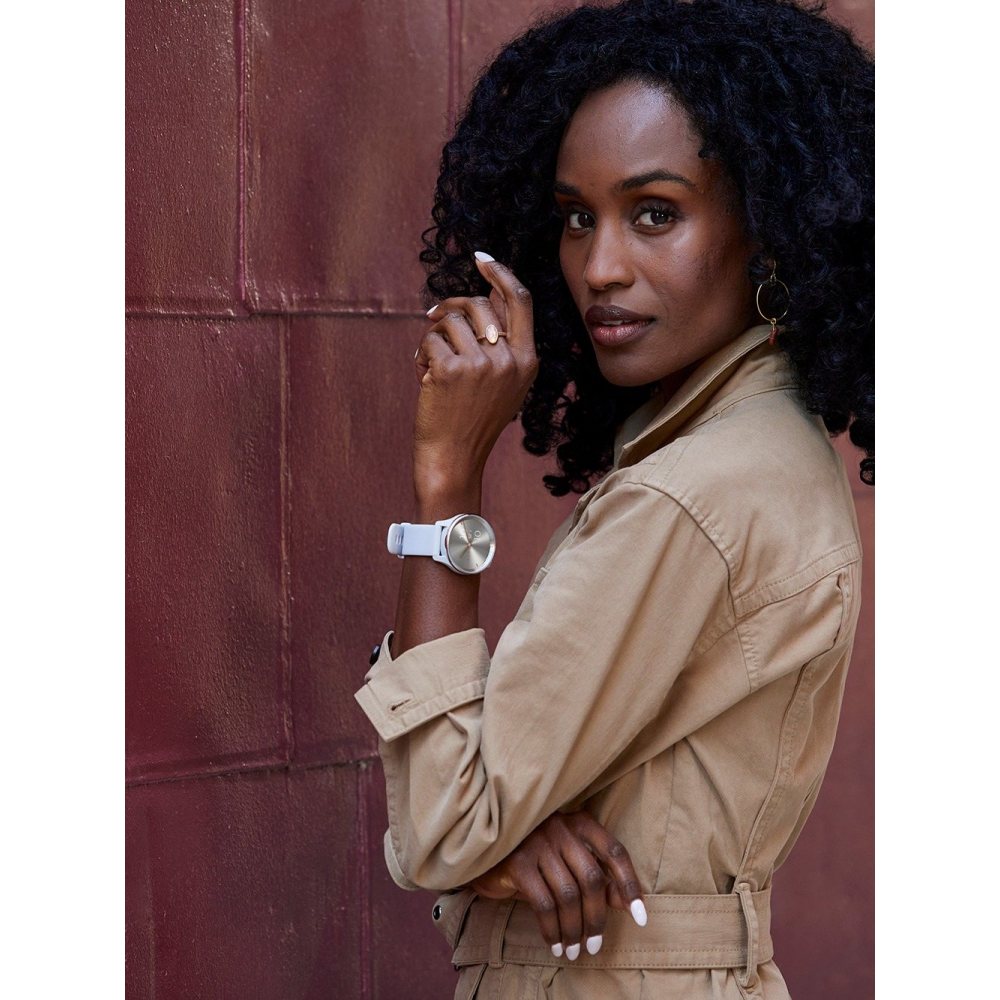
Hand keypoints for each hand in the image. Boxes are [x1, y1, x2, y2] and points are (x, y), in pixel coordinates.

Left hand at [413, 253, 538, 499]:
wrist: (455, 457)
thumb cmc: (473, 420)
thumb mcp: (505, 383)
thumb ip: (502, 343)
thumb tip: (485, 296)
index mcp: (527, 360)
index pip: (520, 300)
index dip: (501, 274)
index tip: (482, 260)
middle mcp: (509, 359)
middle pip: (479, 304)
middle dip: (452, 305)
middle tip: (433, 316)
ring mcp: (482, 364)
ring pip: (451, 321)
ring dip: (434, 338)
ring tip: (431, 364)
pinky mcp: (452, 369)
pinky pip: (431, 340)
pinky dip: (422, 355)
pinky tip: (424, 377)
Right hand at [468, 810, 646, 959]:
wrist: (483, 848)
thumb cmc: (532, 855)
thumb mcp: (565, 859)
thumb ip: (594, 874)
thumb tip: (623, 902)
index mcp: (579, 822)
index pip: (614, 851)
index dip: (630, 885)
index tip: (641, 918)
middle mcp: (561, 828)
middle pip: (593, 878)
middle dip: (598, 918)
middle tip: (594, 946)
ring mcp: (538, 843)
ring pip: (568, 895)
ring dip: (574, 929)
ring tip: (573, 950)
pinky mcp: (517, 862)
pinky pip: (543, 903)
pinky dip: (552, 929)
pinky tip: (554, 944)